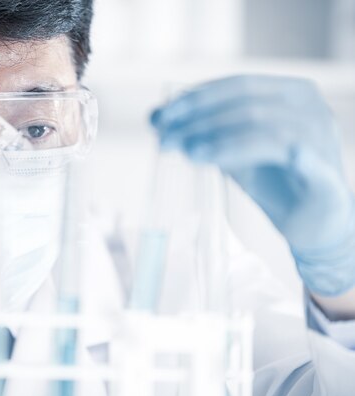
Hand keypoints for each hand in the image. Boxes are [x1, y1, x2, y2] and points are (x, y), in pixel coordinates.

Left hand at [151, 75, 354, 295]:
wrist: (313, 227)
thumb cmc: (275, 184)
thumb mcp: (234, 152)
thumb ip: (205, 133)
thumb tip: (158, 119)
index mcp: (289, 93)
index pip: (236, 85)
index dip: (195, 98)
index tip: (159, 116)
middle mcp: (308, 105)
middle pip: (243, 100)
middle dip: (197, 117)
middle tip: (164, 136)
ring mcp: (319, 132)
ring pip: (257, 121)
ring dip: (213, 135)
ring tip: (183, 151)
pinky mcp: (322, 165)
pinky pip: (278, 150)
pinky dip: (240, 149)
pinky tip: (209, 156)